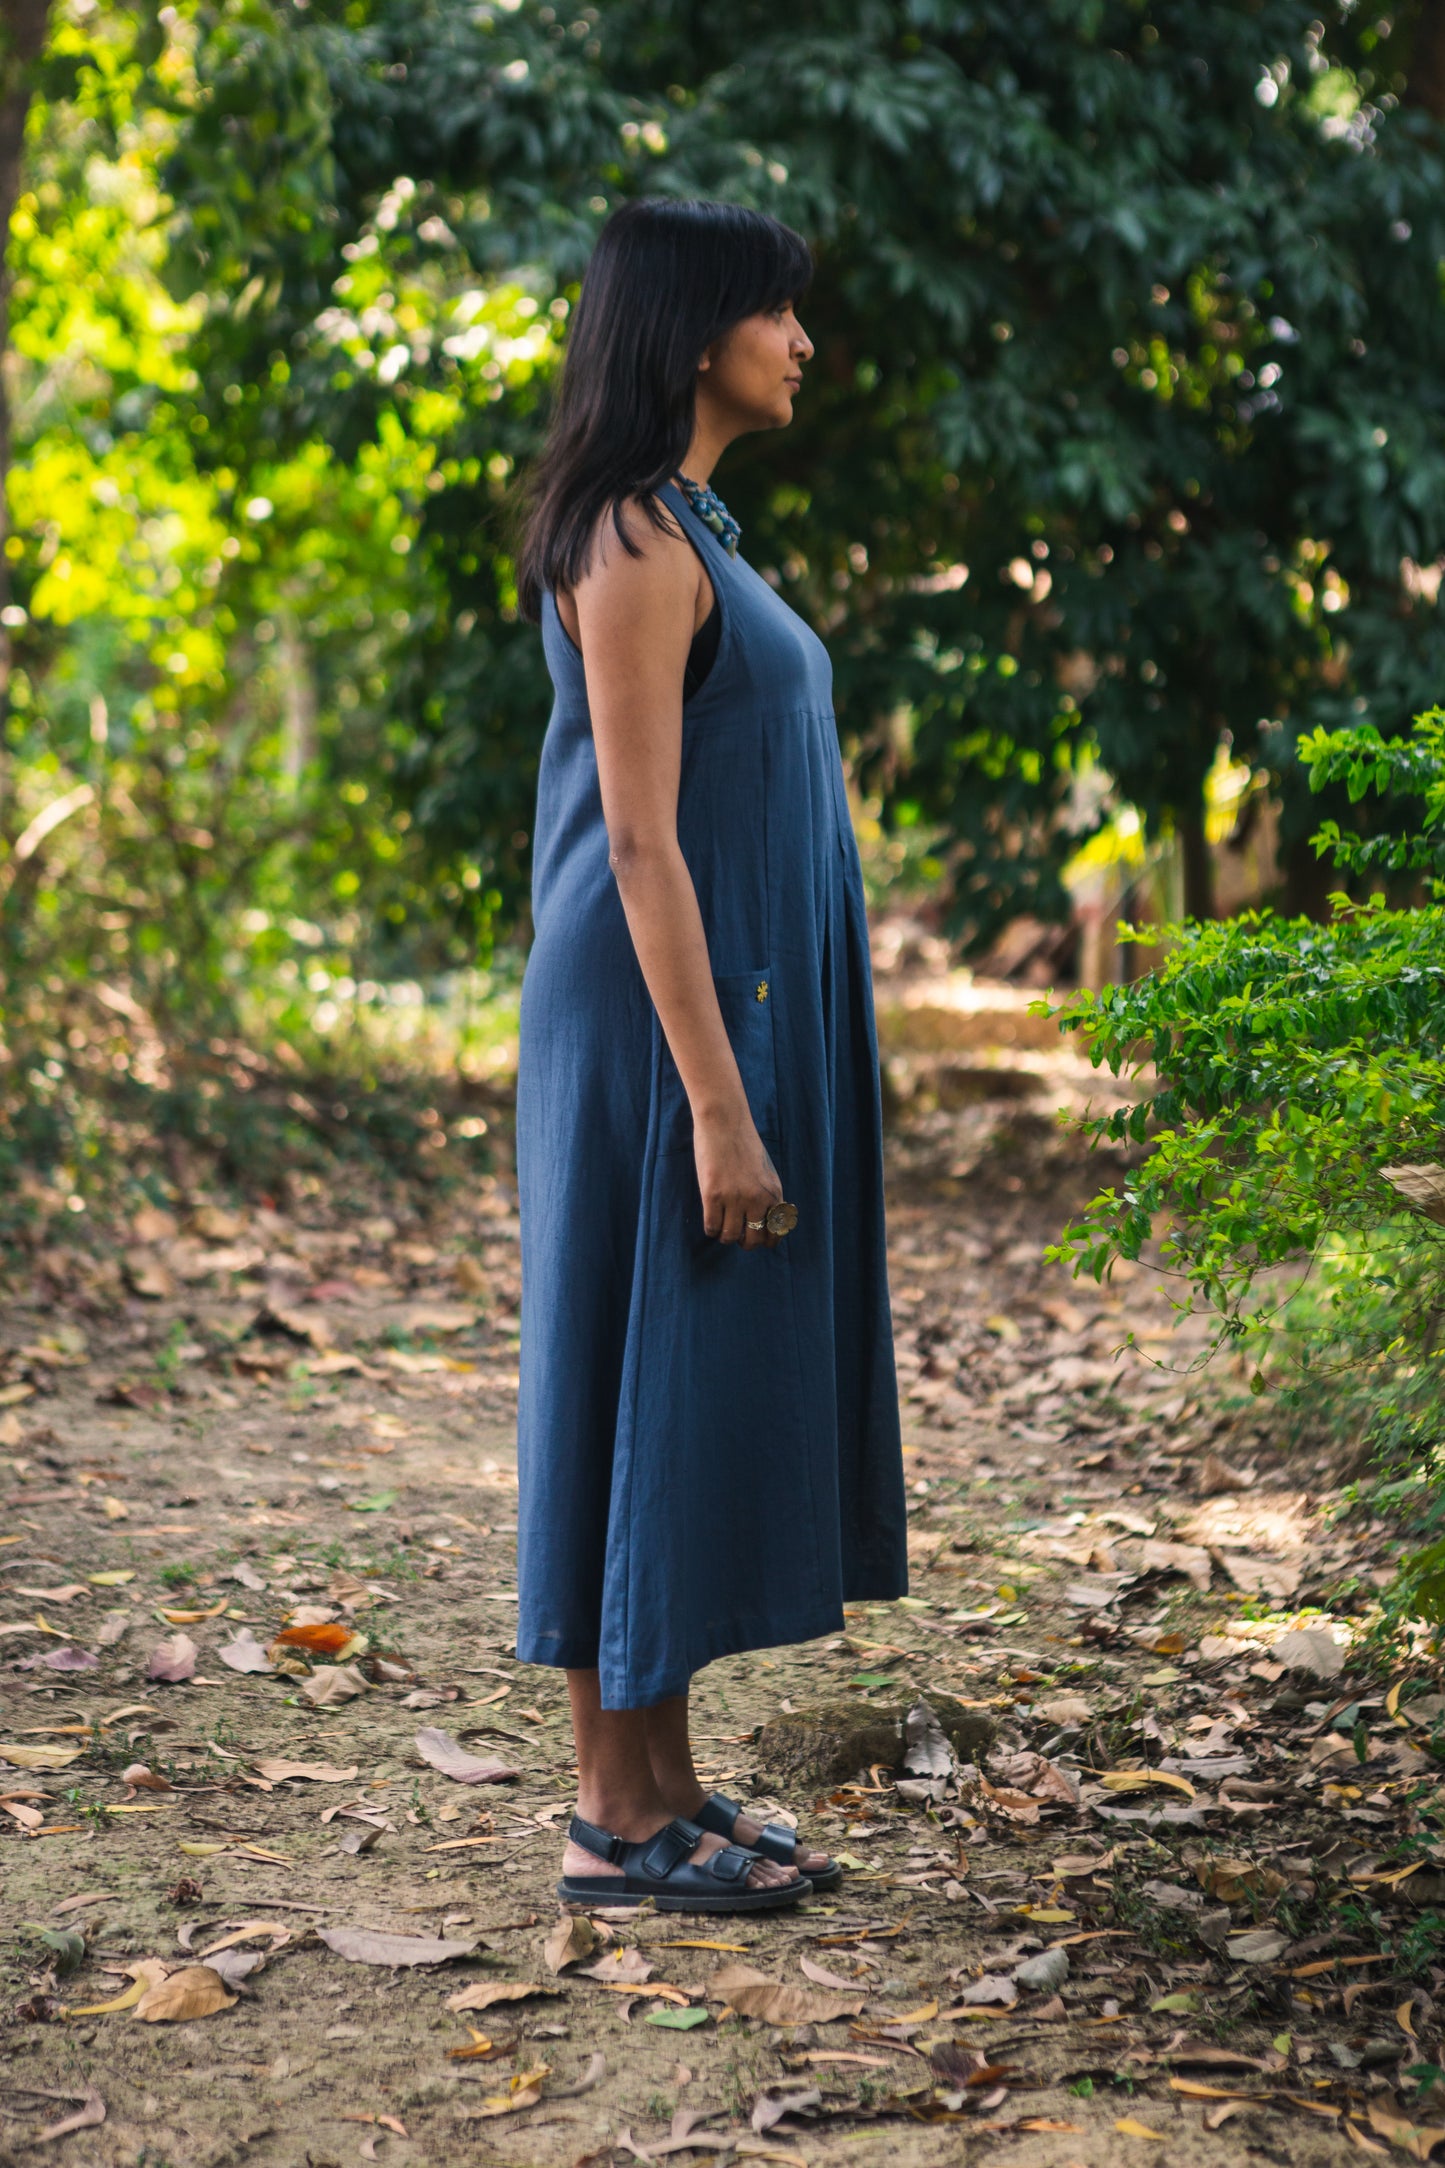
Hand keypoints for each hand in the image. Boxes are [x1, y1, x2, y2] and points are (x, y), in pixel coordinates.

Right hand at [694, 1109, 783, 1247]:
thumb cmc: (743, 1144)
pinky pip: (711, 1227)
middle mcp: (757, 1199)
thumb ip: (767, 1195)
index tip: (755, 1236)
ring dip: (725, 1236)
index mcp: (774, 1192)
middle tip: (736, 1233)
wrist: (724, 1122)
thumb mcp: (765, 1170)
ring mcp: (734, 1198)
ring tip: (721, 1226)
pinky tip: (711, 1219)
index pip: (776, 1232)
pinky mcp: (713, 1195)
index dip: (766, 1240)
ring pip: (730, 1237)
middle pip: (753, 1240)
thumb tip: (763, 1221)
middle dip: (744, 1242)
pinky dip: (711, 1229)